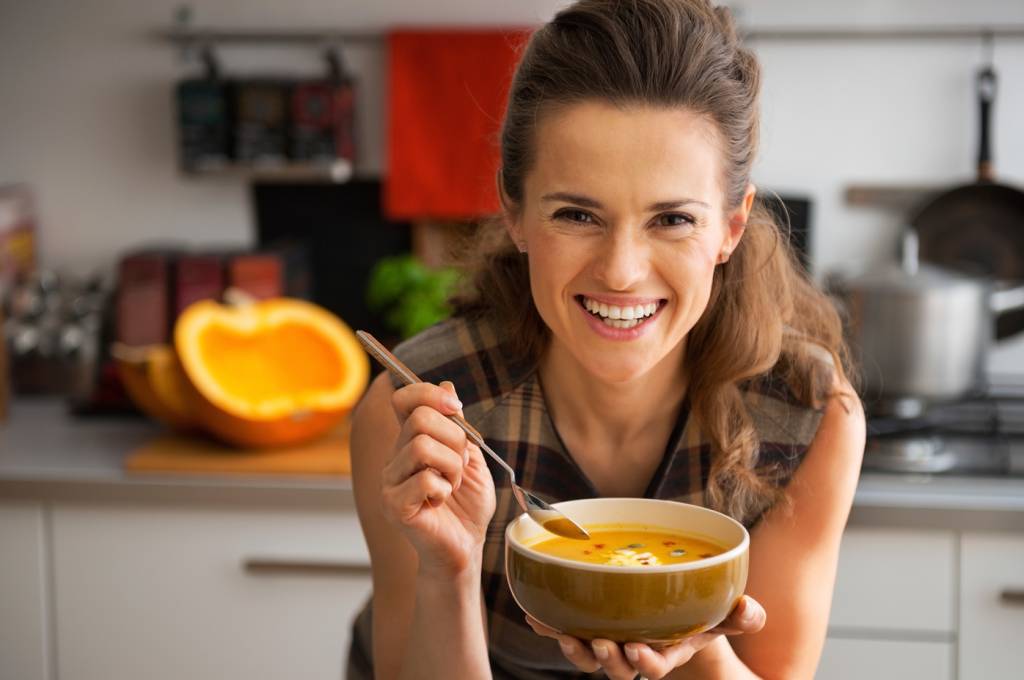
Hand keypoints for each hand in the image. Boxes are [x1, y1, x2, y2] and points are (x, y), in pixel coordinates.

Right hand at [382, 381, 496, 577]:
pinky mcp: (394, 506)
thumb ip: (458, 425)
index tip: (456, 408)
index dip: (429, 393)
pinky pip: (423, 479)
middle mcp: (395, 457)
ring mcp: (390, 481)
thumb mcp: (471, 457)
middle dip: (454, 439)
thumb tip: (447, 386)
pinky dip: (443, 489)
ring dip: (451, 467)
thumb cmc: (467, 505)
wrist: (466, 546)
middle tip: (460, 466)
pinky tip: (441, 502)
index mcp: (410, 441)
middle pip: (420, 419)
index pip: (404, 399)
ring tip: (452, 485)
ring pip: (421, 446)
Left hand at [526, 595, 765, 679]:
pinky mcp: (590, 625)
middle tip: (602, 644)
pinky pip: (567, 630)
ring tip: (567, 636)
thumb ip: (740, 616)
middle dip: (607, 660)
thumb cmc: (700, 611)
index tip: (637, 650)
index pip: (653, 666)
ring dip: (576, 649)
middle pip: (616, 668)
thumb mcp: (722, 614)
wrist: (674, 606)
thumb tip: (751, 610)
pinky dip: (550, 626)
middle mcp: (635, 651)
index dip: (645, 663)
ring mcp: (611, 640)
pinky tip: (534, 615)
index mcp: (665, 650)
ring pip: (590, 657)